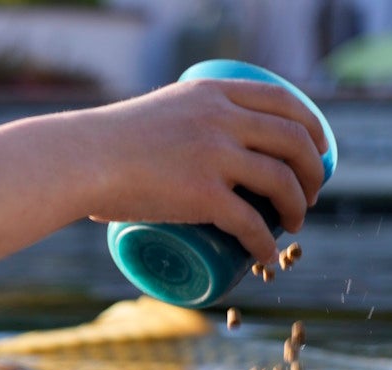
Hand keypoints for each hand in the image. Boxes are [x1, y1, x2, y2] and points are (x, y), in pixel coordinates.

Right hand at [72, 79, 329, 263]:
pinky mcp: (202, 195)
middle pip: (293, 140)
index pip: (283, 101)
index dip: (310, 126)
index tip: (315, 149)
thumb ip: (178, 126)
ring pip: (281, 181)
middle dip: (313, 170)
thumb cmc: (100, 146)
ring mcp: (214, 157)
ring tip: (294, 223)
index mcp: (212, 94)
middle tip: (310, 194)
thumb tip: (185, 155)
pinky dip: (264, 243)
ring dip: (298, 205)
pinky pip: (250, 222)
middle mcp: (221, 119)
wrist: (76, 162)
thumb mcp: (154, 115)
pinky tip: (268, 254)